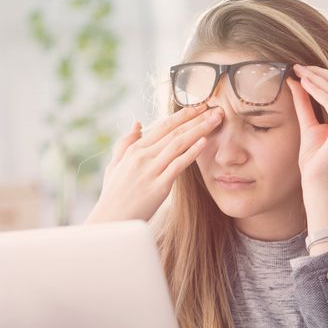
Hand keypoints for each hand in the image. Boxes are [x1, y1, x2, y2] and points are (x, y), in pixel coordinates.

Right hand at [86, 104, 223, 222]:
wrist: (110, 221)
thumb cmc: (113, 196)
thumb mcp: (115, 165)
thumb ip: (126, 143)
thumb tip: (137, 123)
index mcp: (135, 149)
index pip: (163, 126)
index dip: (183, 115)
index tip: (199, 106)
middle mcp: (143, 156)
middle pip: (174, 131)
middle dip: (197, 118)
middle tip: (216, 108)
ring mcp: (151, 170)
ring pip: (179, 143)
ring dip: (200, 129)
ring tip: (216, 119)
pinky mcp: (159, 186)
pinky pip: (178, 165)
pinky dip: (192, 152)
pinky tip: (205, 141)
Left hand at [287, 65, 327, 193]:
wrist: (317, 185)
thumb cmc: (314, 162)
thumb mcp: (308, 126)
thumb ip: (305, 105)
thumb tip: (296, 82)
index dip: (322, 75)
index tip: (302, 69)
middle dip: (320, 72)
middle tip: (298, 66)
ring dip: (317, 78)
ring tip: (298, 71)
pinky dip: (318, 90)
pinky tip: (304, 84)